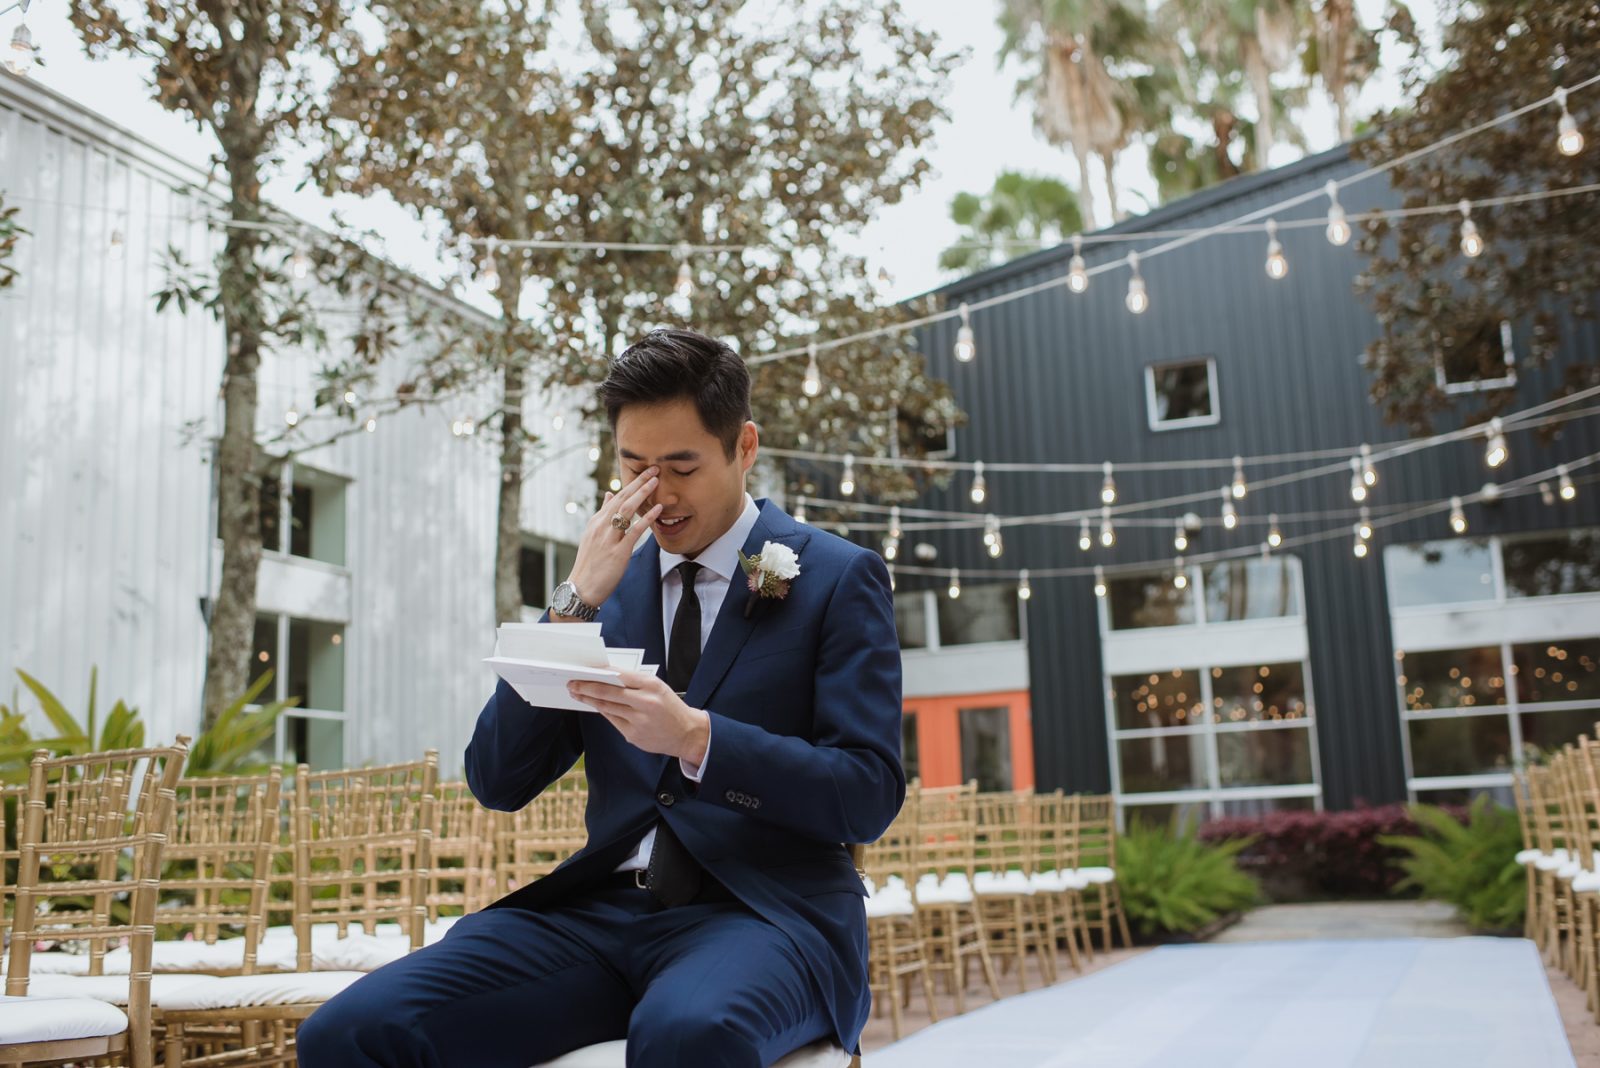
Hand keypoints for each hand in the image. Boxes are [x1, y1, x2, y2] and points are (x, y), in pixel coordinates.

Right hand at [563, 467, 663, 610]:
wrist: (582, 588)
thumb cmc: (590, 564)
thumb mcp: (593, 536)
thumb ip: (603, 515)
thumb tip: (609, 494)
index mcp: (596, 522)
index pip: (616, 497)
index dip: (631, 484)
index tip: (644, 473)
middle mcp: (601, 526)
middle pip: (622, 498)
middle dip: (639, 482)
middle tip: (654, 469)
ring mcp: (608, 538)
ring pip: (626, 510)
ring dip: (642, 494)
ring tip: (656, 481)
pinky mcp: (618, 552)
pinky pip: (634, 531)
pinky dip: (646, 518)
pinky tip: (657, 509)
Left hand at [568, 671, 709, 764]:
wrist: (686, 733)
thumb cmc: (669, 706)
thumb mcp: (657, 687)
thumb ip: (634, 682)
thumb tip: (606, 676)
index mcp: (651, 685)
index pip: (619, 676)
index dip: (598, 674)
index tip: (584, 671)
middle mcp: (645, 702)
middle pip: (608, 693)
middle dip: (586, 687)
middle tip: (572, 684)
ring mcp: (638, 720)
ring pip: (607, 707)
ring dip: (589, 700)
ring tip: (578, 694)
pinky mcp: (633, 735)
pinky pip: (613, 720)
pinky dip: (603, 712)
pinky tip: (595, 706)